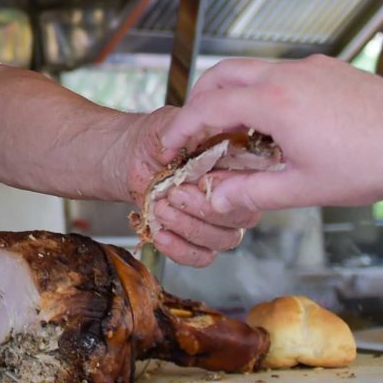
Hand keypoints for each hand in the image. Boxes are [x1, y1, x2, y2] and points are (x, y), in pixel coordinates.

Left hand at [116, 101, 262, 268]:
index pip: (252, 184)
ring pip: (223, 240)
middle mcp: (237, 195)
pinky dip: (181, 250)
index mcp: (240, 165)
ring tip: (161, 208)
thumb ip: (186, 129)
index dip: (228, 187)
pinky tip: (161, 235)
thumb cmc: (157, 139)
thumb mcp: (170, 125)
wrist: (130, 158)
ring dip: (189, 228)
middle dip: (203, 209)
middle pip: (241, 218)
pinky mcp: (199, 240)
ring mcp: (221, 221)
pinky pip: (202, 257)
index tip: (199, 179)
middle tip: (173, 193)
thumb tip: (195, 139)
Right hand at [153, 57, 382, 246]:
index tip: (170, 146)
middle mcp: (286, 75)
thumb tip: (215, 198)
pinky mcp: (329, 67)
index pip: (207, 107)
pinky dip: (265, 92)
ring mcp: (309, 66)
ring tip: (238, 133)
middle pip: (223, 74)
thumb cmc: (366, 166)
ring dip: (235, 96)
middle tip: (197, 132)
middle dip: (201, 100)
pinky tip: (279, 124)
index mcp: (273, 103)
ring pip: (253, 71)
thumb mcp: (303, 188)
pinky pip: (283, 73)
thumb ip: (251, 192)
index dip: (181, 127)